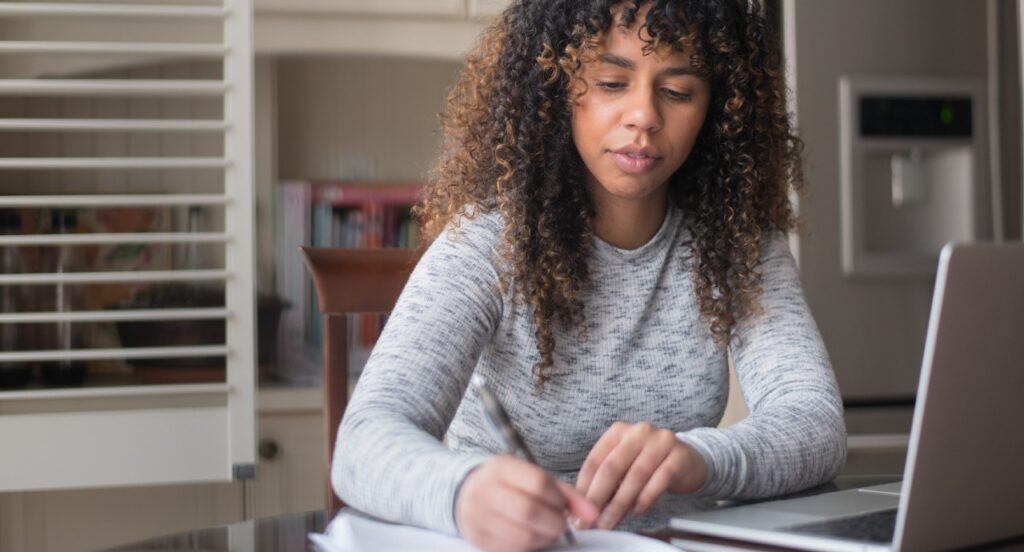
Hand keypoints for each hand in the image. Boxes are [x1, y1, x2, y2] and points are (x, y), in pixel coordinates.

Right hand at [456, 455, 598, 551]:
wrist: (464, 495)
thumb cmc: (506, 485)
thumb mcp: (530, 476)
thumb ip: (564, 493)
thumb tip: (593, 513)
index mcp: (500, 468)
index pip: (538, 483)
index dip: (559, 499)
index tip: (565, 506)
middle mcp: (485, 491)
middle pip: (530, 511)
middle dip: (555, 522)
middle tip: (559, 522)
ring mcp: (478, 517)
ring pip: (523, 536)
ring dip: (544, 538)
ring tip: (546, 530)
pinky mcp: (478, 540)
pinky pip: (513, 550)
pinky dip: (530, 547)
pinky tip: (532, 538)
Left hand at [575, 421, 707, 529]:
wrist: (688, 459)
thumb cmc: (650, 463)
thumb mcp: (625, 464)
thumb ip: (607, 479)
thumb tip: (585, 505)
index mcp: (618, 431)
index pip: (595, 460)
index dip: (584, 487)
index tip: (578, 509)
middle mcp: (638, 432)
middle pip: (612, 467)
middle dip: (598, 497)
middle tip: (592, 520)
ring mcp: (660, 441)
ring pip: (635, 476)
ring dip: (620, 503)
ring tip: (611, 520)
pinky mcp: (678, 456)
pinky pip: (659, 480)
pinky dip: (645, 498)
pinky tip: (636, 511)